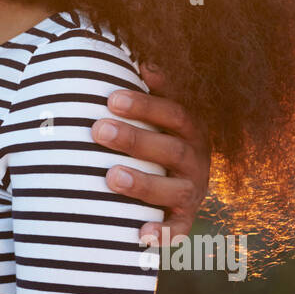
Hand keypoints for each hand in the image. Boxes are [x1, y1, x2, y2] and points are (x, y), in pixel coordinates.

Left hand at [91, 61, 211, 245]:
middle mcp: (196, 160)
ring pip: (175, 189)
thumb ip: (151, 90)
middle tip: (98, 129)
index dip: (145, 105)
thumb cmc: (153, 136)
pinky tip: (141, 233)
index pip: (173, 112)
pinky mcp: (183, 220)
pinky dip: (163, 234)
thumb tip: (143, 60)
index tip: (111, 98)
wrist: (177, 183)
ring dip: (144, 183)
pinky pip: (178, 230)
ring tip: (111, 176)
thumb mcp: (157, 113)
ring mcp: (191, 192)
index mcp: (189, 128)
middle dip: (135, 139)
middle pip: (171, 149)